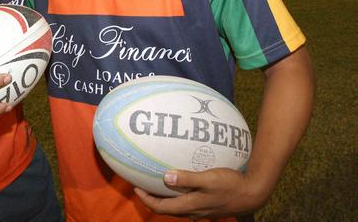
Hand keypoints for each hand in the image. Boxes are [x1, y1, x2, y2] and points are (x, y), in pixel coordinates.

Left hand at [134, 168, 264, 218]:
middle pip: (168, 210)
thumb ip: (187, 178)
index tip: (136, 188)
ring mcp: (203, 211)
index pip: (162, 208)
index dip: (147, 200)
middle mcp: (195, 212)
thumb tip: (165, 177)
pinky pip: (188, 205)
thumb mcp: (208, 179)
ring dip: (165, 200)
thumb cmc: (231, 184)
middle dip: (153, 201)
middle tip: (143, 187)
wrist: (253, 194)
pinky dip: (178, 198)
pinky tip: (181, 187)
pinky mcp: (210, 208)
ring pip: (178, 209)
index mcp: (191, 206)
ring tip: (158, 187)